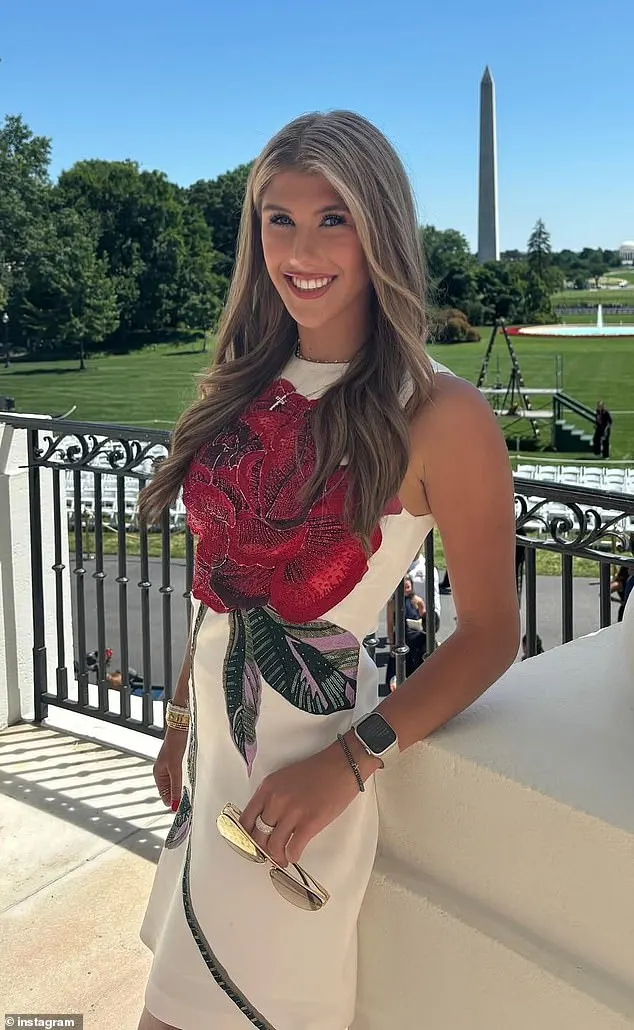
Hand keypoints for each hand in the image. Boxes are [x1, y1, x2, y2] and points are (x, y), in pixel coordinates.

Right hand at [154, 728, 187, 810]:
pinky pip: (177, 777)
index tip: (181, 812)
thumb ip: (176, 787)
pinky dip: (182, 782)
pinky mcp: (175, 762)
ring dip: (179, 790)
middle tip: (187, 806)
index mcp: (158, 775)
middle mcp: (161, 772)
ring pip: (173, 784)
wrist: (179, 730)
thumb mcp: (175, 770)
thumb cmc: (174, 746)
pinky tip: (188, 784)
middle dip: (176, 798)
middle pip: (168, 791)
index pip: (164, 796)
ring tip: (189, 797)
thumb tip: (174, 805)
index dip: (172, 803)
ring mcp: (168, 767)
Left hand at [241, 734, 378, 867]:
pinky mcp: (310, 822)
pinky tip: (294, 855)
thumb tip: (267, 821)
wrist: (342, 765)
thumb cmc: (318, 771)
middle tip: (268, 854)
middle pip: (258, 835)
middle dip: (262, 849)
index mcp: (268, 788)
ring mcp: (292, 812)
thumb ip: (272, 797)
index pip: (246, 819)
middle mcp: (276, 799)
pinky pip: (293, 848)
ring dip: (277, 856)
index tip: (251, 843)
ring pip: (274, 845)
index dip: (246, 836)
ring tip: (282, 858)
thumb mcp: (285, 779)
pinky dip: (292, 856)